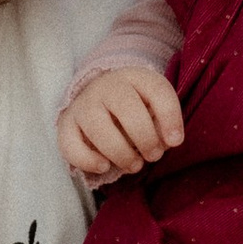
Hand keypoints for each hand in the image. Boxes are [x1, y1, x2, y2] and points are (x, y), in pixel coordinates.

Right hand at [60, 66, 185, 182]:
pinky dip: (88, 161)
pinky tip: (104, 166)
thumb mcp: (155, 106)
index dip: (170, 119)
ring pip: (100, 130)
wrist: (99, 97)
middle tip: (153, 156)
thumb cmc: (135, 107)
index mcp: (135, 77)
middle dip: (146, 140)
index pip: (157, 91)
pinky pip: (72, 145)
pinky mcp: (67, 124)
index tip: (175, 142)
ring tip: (134, 165)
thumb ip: (165, 122)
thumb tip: (168, 142)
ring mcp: (84, 104)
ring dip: (121, 154)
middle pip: (128, 111)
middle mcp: (107, 86)